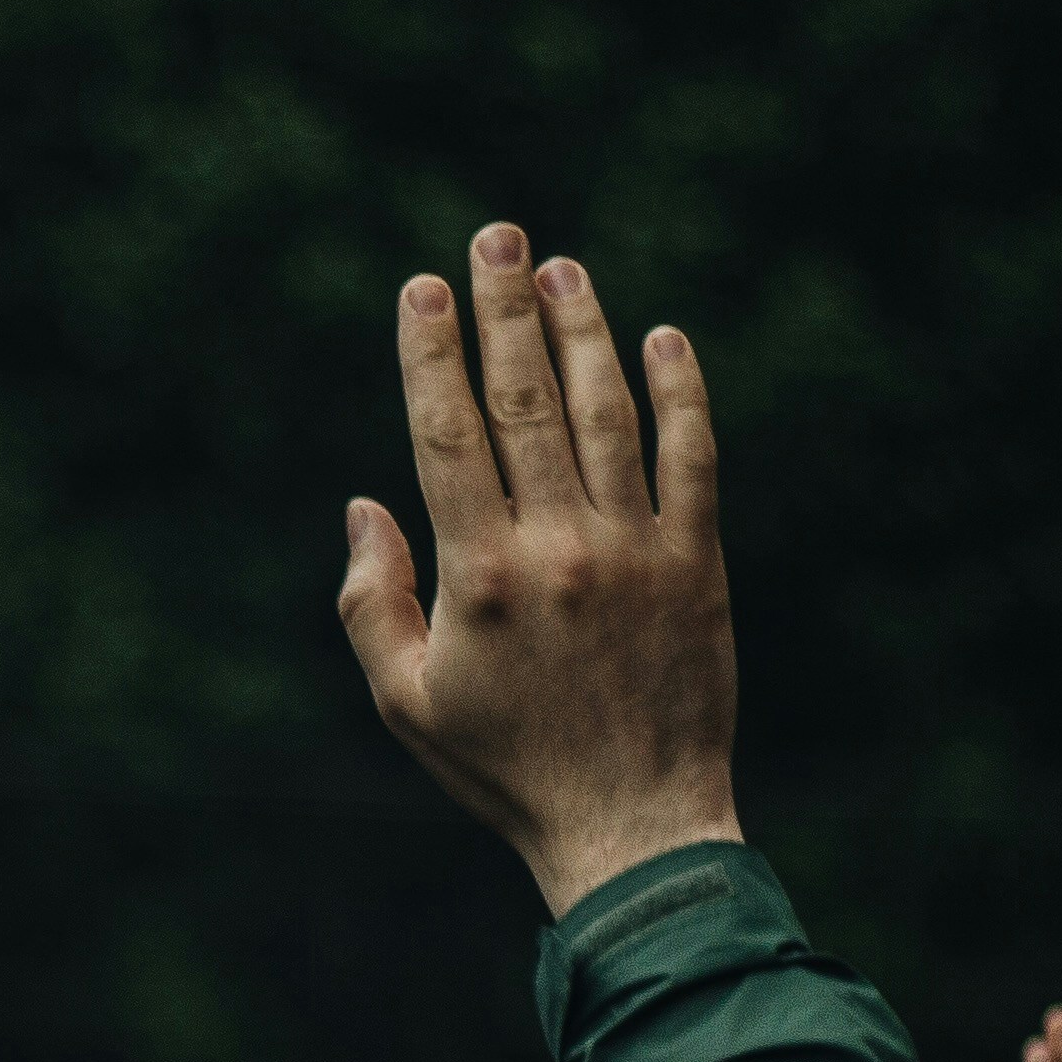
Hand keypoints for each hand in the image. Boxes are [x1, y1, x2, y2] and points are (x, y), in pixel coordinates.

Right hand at [337, 230, 739, 915]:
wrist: (632, 825)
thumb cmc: (506, 769)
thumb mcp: (406, 701)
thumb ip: (369, 603)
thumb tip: (364, 504)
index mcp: (478, 578)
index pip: (446, 435)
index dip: (431, 353)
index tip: (423, 287)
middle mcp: (557, 547)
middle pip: (525, 402)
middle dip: (505, 311)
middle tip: (498, 237)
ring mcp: (636, 549)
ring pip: (608, 412)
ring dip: (583, 332)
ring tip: (563, 269)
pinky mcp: (698, 563)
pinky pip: (693, 457)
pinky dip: (680, 392)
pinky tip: (662, 338)